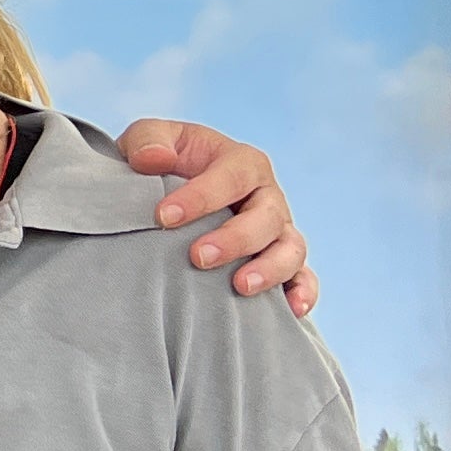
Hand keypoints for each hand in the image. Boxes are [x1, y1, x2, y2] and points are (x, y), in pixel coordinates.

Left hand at [116, 119, 313, 314]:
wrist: (166, 196)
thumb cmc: (161, 166)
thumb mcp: (148, 140)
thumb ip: (147, 140)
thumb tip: (152, 159)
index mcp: (241, 163)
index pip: (231, 176)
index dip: (200, 197)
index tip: (163, 217)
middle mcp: (266, 196)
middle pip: (266, 216)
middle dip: (235, 238)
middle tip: (198, 257)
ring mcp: (277, 230)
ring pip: (290, 248)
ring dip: (270, 268)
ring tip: (240, 286)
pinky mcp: (280, 261)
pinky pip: (303, 277)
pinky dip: (303, 292)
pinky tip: (291, 309)